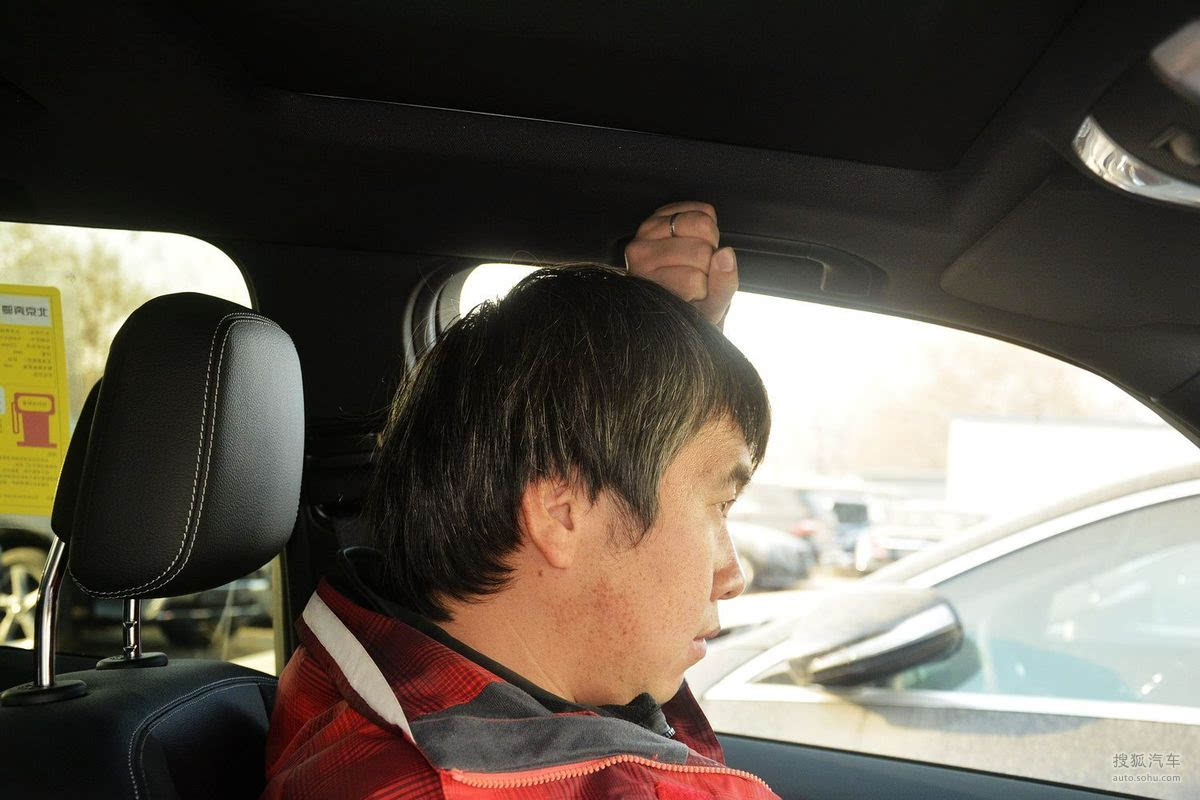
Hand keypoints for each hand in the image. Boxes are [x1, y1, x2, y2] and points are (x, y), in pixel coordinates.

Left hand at [624, 201, 737, 328]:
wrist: (672, 287)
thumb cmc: (689, 302)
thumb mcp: (709, 309)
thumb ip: (722, 286)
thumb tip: (725, 253)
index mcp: (648, 283)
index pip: (692, 281)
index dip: (703, 288)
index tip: (694, 293)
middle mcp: (640, 254)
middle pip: (700, 251)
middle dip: (710, 263)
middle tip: (699, 271)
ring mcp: (648, 229)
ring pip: (702, 224)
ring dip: (711, 241)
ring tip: (699, 256)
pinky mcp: (662, 212)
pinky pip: (704, 209)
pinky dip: (711, 224)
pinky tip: (699, 239)